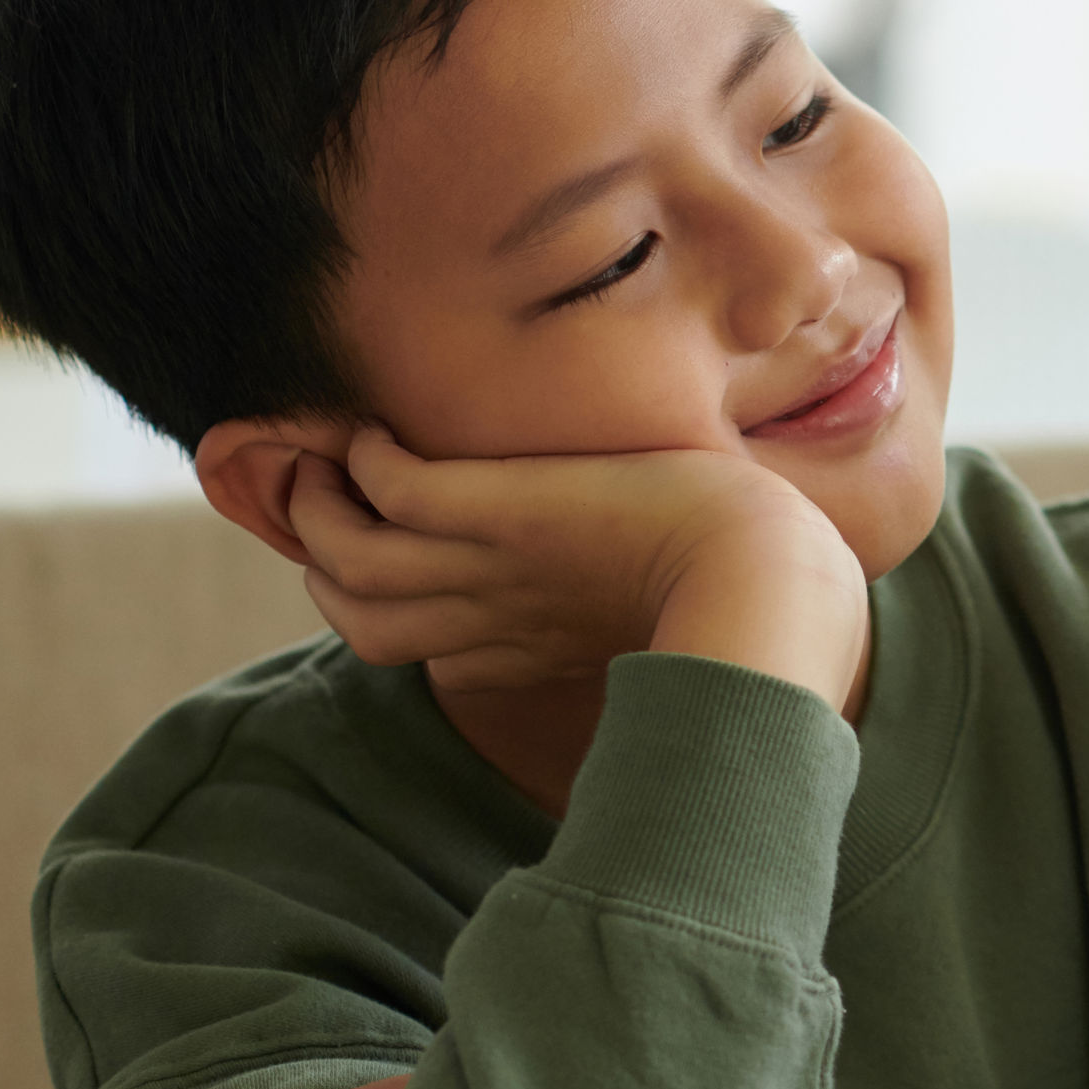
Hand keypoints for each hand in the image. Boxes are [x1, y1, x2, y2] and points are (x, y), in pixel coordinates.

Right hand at [286, 427, 867, 705]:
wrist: (772, 581)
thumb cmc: (753, 587)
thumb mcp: (672, 608)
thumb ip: (628, 606)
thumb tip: (630, 596)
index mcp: (539, 644)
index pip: (426, 655)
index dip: (392, 613)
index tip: (396, 566)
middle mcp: (501, 614)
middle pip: (362, 620)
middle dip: (327, 566)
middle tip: (324, 502)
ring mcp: (499, 567)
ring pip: (351, 561)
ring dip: (317, 508)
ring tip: (322, 462)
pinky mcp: (511, 513)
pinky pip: (396, 493)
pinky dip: (367, 463)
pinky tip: (373, 433)